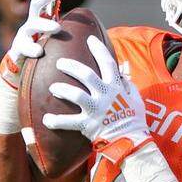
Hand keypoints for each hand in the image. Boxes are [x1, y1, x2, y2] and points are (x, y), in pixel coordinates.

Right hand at [0, 0, 68, 88]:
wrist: (21, 73)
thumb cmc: (45, 56)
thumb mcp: (60, 43)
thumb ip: (74, 38)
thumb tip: (101, 35)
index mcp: (44, 19)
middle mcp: (33, 24)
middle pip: (37, 4)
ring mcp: (24, 35)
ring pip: (32, 25)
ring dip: (44, 25)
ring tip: (56, 28)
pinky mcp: (18, 48)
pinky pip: (23, 46)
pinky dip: (31, 48)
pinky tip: (39, 52)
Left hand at [44, 35, 149, 159]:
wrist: (131, 142)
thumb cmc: (134, 120)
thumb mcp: (135, 99)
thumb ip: (127, 85)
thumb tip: (122, 72)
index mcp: (116, 87)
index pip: (108, 63)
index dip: (99, 49)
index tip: (90, 39)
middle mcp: (105, 96)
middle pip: (86, 75)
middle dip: (71, 67)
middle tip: (60, 63)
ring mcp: (95, 110)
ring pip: (75, 95)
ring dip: (62, 89)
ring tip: (53, 88)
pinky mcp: (88, 125)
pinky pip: (69, 122)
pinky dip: (57, 121)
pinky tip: (47, 119)